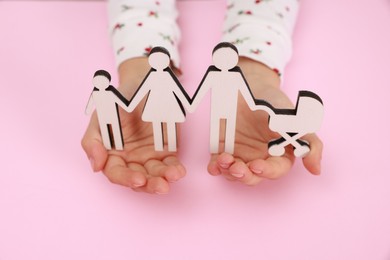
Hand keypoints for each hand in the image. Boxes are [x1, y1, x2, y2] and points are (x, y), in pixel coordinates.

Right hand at [81, 58, 185, 193]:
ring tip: (173, 176)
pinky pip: (170, 164)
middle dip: (150, 184)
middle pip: (138, 180)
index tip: (139, 179)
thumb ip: (92, 142)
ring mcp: (149, 157)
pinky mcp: (166, 151)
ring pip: (155, 175)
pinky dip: (175, 169)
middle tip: (161, 186)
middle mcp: (130, 160)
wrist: (141, 84)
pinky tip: (179, 171)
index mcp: (111, 155)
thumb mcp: (101, 117)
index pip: (116, 173)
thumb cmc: (118, 102)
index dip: (126, 178)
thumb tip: (96, 166)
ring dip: (164, 178)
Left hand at [207, 58, 322, 184]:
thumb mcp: (294, 118)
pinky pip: (219, 164)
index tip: (256, 165)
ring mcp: (241, 154)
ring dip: (229, 171)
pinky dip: (216, 167)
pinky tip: (214, 166)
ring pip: (236, 173)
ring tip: (224, 160)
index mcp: (279, 153)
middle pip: (254, 177)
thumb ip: (308, 143)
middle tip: (237, 167)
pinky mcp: (224, 148)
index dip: (267, 172)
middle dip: (245, 175)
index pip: (276, 170)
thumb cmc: (273, 101)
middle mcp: (260, 156)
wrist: (249, 85)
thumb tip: (316, 170)